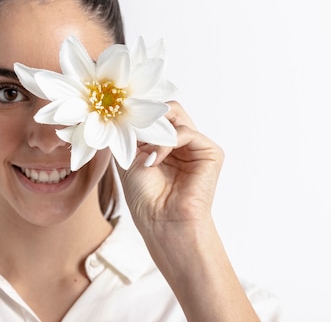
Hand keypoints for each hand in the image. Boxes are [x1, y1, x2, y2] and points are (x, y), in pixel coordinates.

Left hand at [118, 101, 223, 230]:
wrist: (161, 221)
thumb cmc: (144, 197)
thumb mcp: (129, 157)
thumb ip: (132, 132)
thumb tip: (127, 110)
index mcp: (164, 143)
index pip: (154, 113)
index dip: (138, 111)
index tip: (119, 112)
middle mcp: (181, 142)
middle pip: (167, 109)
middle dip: (146, 113)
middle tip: (130, 122)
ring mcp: (196, 146)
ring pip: (175, 115)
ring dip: (153, 129)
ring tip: (142, 150)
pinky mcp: (211, 153)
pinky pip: (187, 133)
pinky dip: (168, 142)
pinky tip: (155, 159)